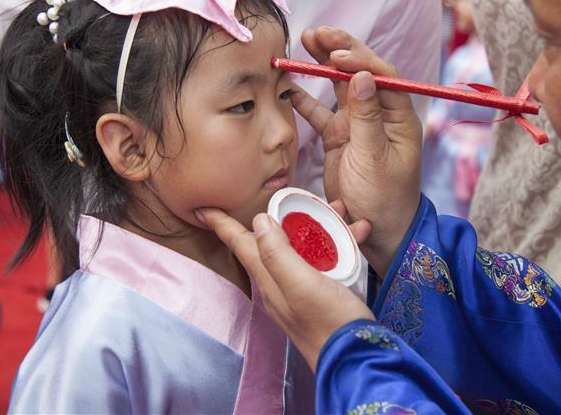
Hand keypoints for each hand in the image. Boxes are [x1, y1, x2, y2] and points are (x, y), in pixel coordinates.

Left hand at [198, 205, 374, 371]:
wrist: (357, 360)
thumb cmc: (329, 323)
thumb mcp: (301, 284)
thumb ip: (277, 253)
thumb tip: (259, 222)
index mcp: (270, 280)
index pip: (240, 245)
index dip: (222, 225)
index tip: (203, 209)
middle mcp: (280, 284)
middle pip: (273, 241)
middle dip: (282, 217)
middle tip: (295, 199)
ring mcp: (301, 290)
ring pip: (302, 246)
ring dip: (318, 227)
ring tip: (340, 212)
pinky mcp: (322, 294)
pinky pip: (325, 258)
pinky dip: (338, 243)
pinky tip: (355, 235)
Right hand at [291, 27, 423, 276]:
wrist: (377, 232)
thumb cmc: (384, 198)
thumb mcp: (374, 158)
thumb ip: (366, 117)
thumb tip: (362, 76)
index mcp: (398, 116)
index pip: (381, 76)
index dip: (358, 58)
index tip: (335, 51)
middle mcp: (379, 114)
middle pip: (359, 72)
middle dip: (338, 50)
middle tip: (315, 32)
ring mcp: (358, 124)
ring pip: (339, 86)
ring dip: (322, 64)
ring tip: (304, 42)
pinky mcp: (340, 137)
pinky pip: (321, 111)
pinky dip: (306, 98)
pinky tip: (289, 84)